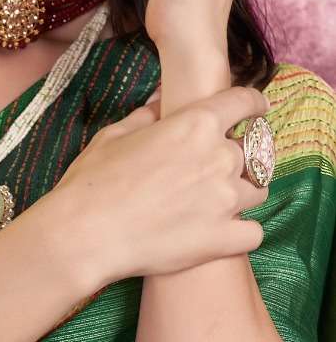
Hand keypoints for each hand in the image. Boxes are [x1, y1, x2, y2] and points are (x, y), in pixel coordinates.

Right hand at [47, 81, 271, 289]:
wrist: (84, 234)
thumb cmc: (93, 182)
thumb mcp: (114, 135)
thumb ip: (147, 115)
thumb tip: (160, 102)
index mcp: (196, 124)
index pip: (244, 102)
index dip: (252, 103)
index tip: (255, 109)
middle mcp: (220, 157)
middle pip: (253, 151)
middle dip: (237, 157)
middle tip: (211, 170)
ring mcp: (227, 200)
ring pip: (258, 191)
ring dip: (242, 193)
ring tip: (216, 203)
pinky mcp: (224, 238)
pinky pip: (254, 233)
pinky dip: (242, 233)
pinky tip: (221, 234)